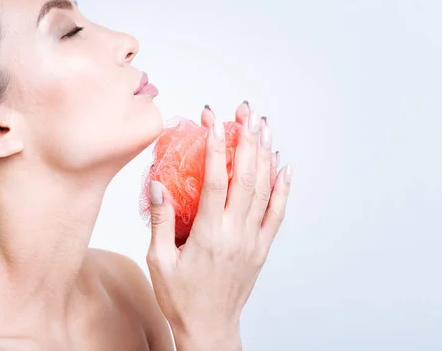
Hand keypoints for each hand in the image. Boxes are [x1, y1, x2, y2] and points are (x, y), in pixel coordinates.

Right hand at [146, 102, 292, 348]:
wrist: (210, 329)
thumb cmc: (181, 298)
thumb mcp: (158, 261)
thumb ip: (160, 220)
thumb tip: (157, 185)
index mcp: (209, 234)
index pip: (216, 180)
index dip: (216, 146)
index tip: (214, 120)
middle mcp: (236, 233)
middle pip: (246, 176)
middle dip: (246, 139)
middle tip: (245, 113)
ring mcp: (253, 240)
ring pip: (264, 189)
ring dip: (264, 155)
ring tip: (263, 128)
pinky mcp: (262, 249)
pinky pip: (277, 213)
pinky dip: (283, 188)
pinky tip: (284, 167)